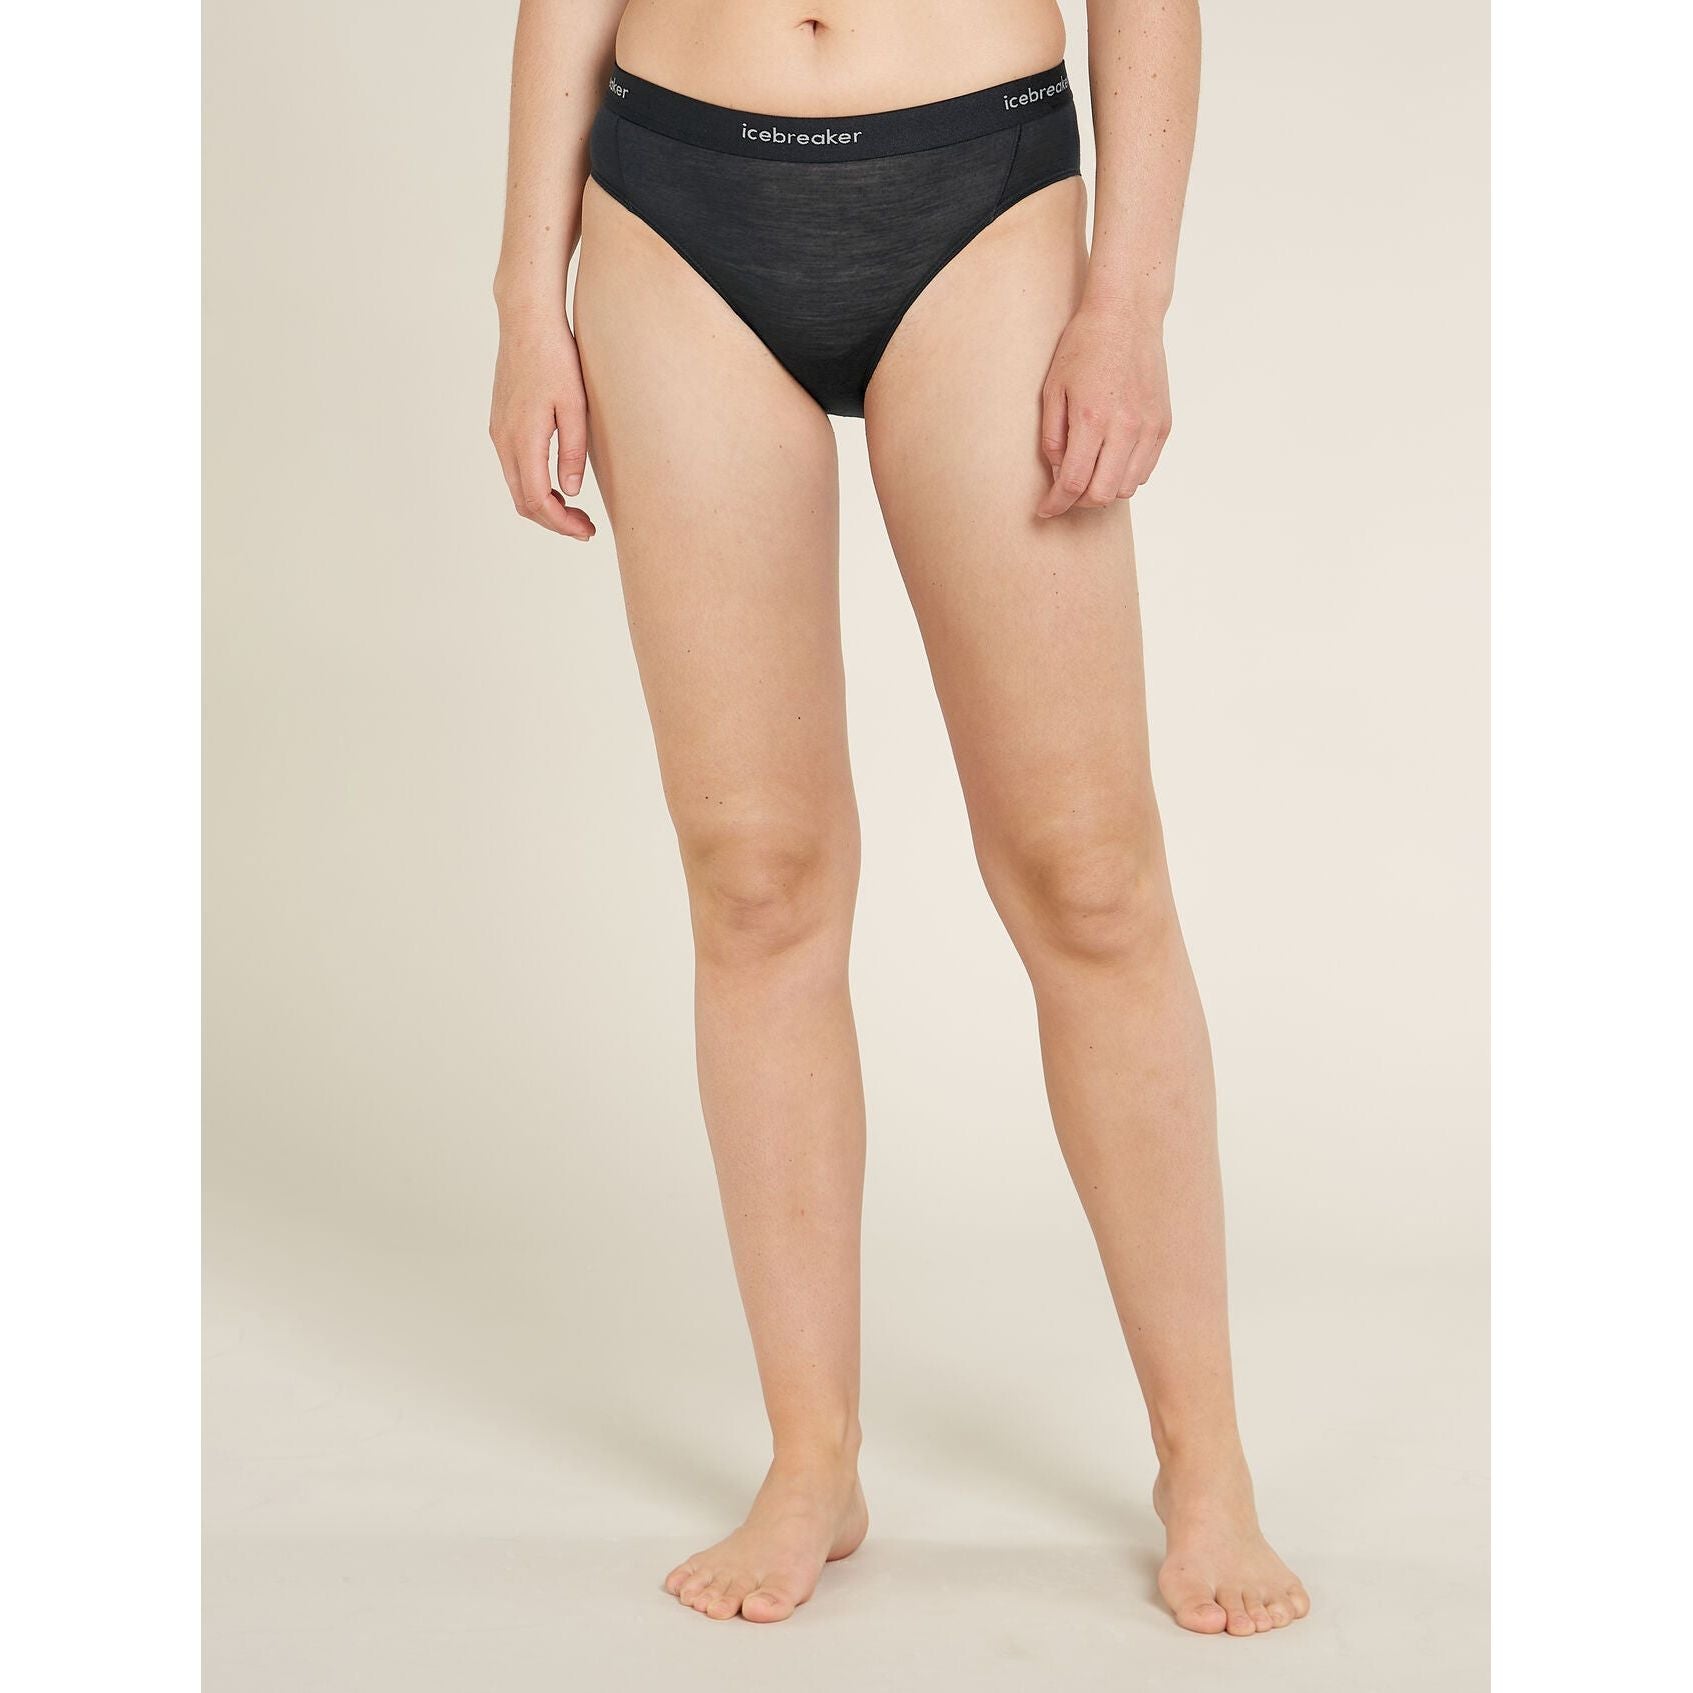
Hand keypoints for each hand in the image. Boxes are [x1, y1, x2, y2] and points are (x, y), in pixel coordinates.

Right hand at [489, 308, 596, 540]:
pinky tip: (557, 485)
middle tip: (585, 528)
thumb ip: (572, 452)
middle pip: (523, 501)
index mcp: (523, 438)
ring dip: (543, 506)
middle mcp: (504, 439)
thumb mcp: (576, 407)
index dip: (561, 524)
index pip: (537, 500)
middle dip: (554, 522)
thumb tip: (570, 492)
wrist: (527, 321)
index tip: (586, 531)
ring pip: (516, 487)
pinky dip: (534, 486)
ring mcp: (498, 432)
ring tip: (575, 512)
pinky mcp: (500, 424)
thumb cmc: (556, 357)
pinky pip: (514, 469)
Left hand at [1036, 305, 1171, 517]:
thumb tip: (1058, 474)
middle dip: (1079, 501)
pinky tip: (1111, 459)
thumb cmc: (1084, 346)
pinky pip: (1145, 470)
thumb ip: (1053, 437)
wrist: (1127, 315)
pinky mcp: (1163, 424)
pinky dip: (1126, 475)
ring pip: (1127, 487)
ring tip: (1089, 472)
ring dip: (1104, 489)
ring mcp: (1149, 427)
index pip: (1073, 483)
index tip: (1046, 509)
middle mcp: (1125, 427)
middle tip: (1065, 491)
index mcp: (1092, 418)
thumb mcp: (1053, 389)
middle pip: (1103, 494)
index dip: (1056, 504)